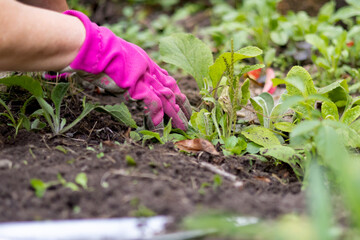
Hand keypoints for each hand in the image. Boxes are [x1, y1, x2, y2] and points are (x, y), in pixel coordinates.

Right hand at [62, 10, 190, 129]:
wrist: (93, 48)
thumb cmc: (99, 53)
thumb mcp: (117, 60)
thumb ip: (125, 72)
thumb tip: (122, 82)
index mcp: (145, 62)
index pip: (166, 78)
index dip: (175, 90)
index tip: (182, 99)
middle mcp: (149, 69)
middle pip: (171, 89)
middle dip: (181, 104)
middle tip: (189, 116)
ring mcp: (144, 77)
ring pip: (166, 98)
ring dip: (174, 114)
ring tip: (182, 126)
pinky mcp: (138, 86)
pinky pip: (152, 104)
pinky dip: (157, 117)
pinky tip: (161, 128)